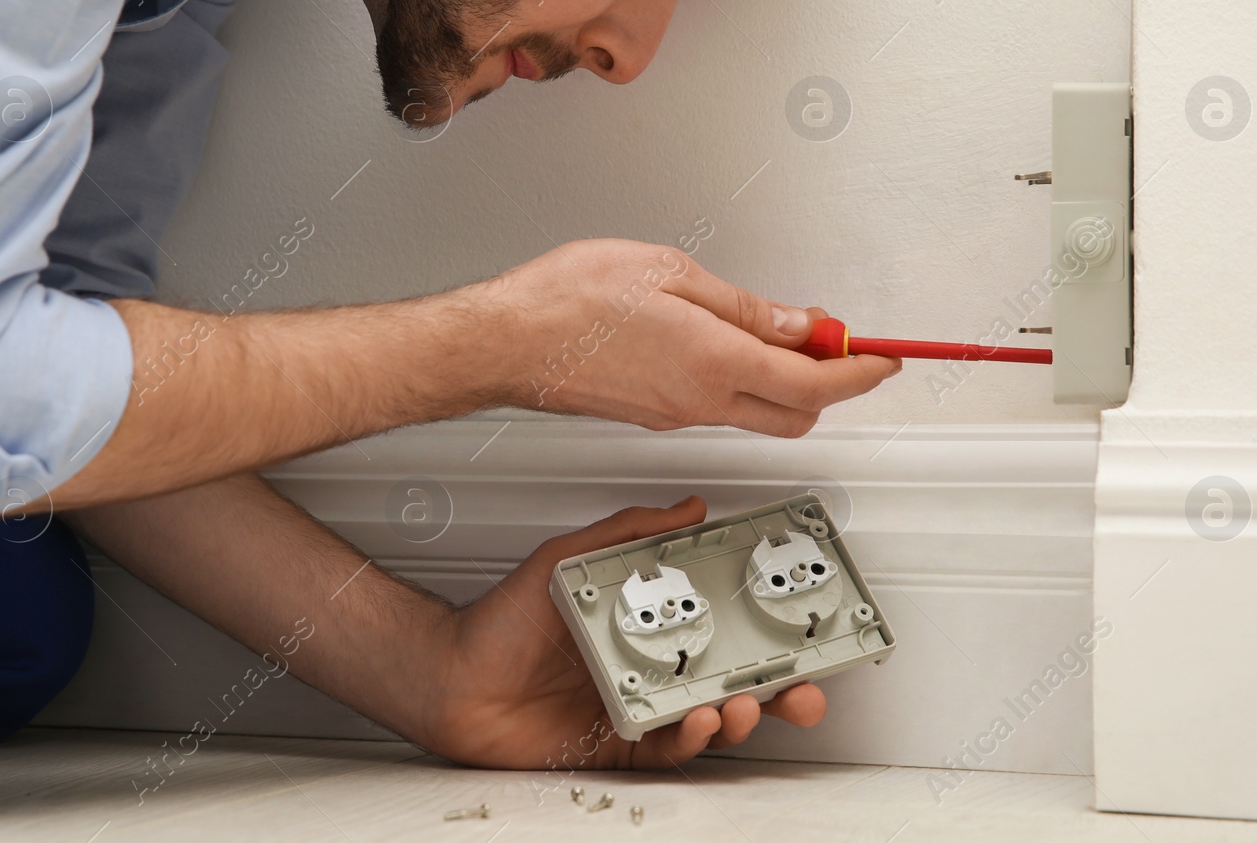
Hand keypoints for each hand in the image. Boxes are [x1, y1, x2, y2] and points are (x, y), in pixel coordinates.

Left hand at [415, 497, 826, 770]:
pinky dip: (688, 737)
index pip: (721, 627)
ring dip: (739, 713)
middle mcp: (649, 668)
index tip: (803, 626)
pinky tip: (699, 720)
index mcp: (646, 625)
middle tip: (806, 687)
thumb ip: (628, 533)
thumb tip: (687, 509)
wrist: (450, 676)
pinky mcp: (616, 744)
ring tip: (747, 700)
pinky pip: (666, 747)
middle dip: (778, 689)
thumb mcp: (569, 558)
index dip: (766, 631)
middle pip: (732, 680)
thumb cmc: (501, 619)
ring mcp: (636, 707)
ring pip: (709, 719)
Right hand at [485, 239, 899, 436]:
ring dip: (786, 382)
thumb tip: (796, 325)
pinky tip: (729, 345)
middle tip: (837, 342)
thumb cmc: (570, 301)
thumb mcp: (672, 274)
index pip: (816, 384)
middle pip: (796, 415)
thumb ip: (744, 307)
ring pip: (757, 413)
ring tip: (785, 332)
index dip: (861, 372)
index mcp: (715, 364)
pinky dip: (744, 382)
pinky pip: (718, 407)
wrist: (506, 342)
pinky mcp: (652, 416)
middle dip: (831, 384)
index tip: (886, 357)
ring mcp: (675, 416)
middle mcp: (701, 402)